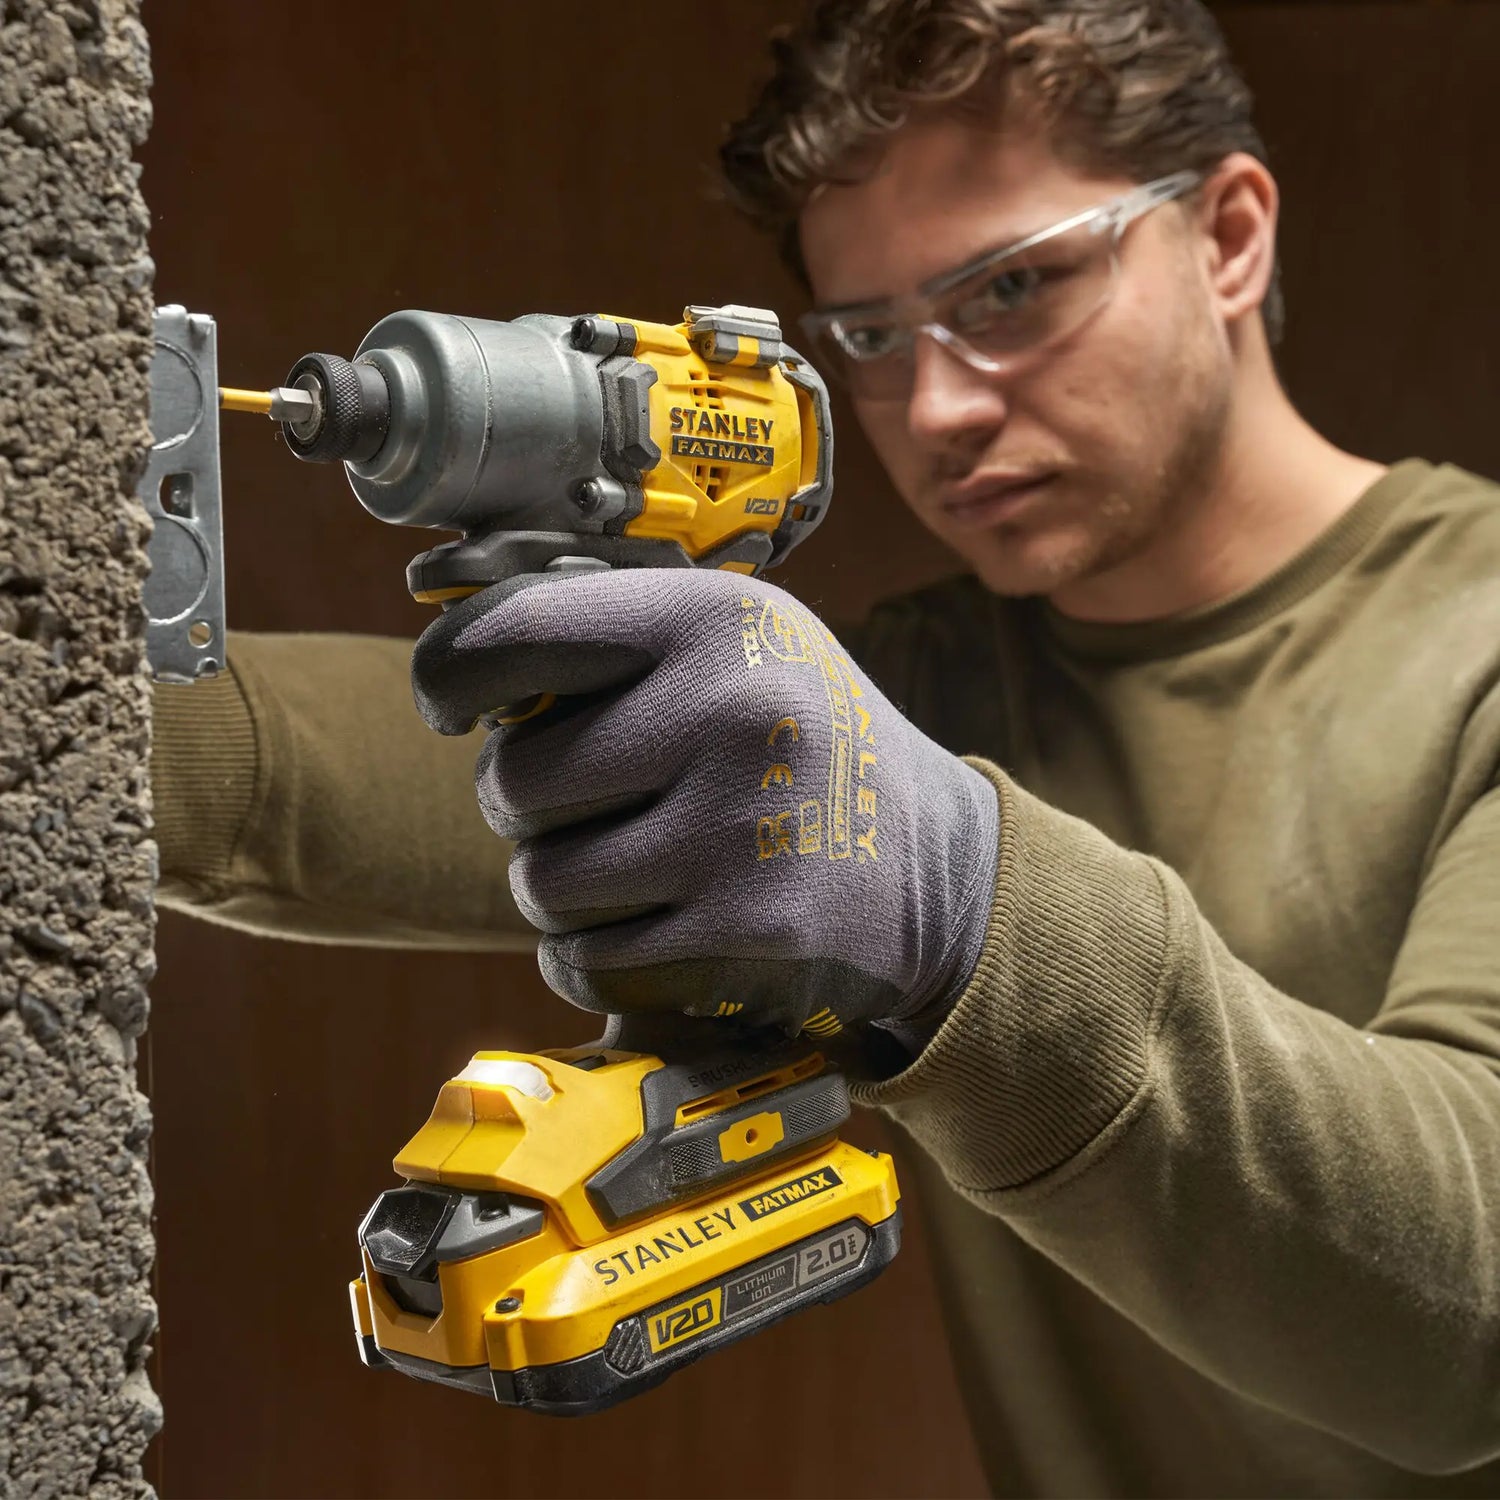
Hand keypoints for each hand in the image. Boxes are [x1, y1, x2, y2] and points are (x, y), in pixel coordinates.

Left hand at [411, 568, 998, 1038]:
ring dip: (561, 888)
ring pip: (540, 882)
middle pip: (513, 780)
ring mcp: (742, 831)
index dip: (450, 676)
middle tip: (595, 805)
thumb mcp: (738, 645)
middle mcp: (732, 713)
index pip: (511, 635)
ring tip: (633, 867)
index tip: (452, 706)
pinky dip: (593, 958)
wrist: (940, 867)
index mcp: (715, 620)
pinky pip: (585, 963)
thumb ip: (612, 636)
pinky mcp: (746, 937)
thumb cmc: (804, 744)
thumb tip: (455, 667)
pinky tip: (653, 927)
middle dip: (529, 806)